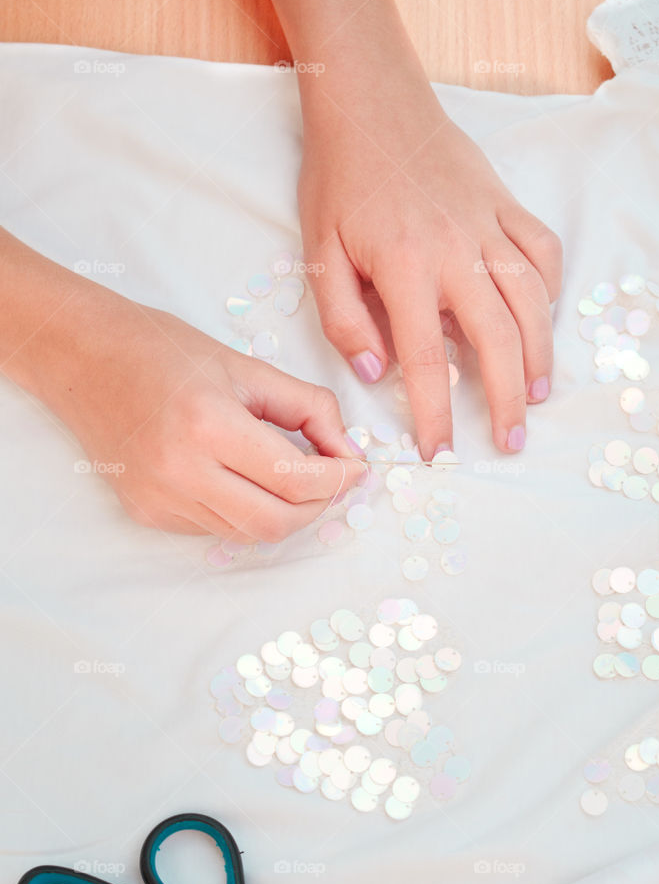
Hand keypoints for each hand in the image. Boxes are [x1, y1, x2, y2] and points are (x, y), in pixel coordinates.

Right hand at [40, 290, 363, 541]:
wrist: (79, 356)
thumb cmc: (162, 349)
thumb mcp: (245, 366)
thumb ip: (308, 408)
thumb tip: (346, 451)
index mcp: (208, 424)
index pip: (294, 478)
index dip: (338, 479)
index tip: (355, 465)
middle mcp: (180, 471)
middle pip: (276, 523)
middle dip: (316, 506)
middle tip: (329, 479)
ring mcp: (159, 499)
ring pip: (247, 534)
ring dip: (281, 511)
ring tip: (287, 475)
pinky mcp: (146, 514)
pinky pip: (214, 528)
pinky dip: (241, 510)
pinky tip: (237, 477)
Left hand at [298, 77, 562, 459]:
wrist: (372, 101)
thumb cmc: (340, 179)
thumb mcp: (318, 251)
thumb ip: (341, 318)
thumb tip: (374, 372)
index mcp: (406, 268)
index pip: (427, 360)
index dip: (435, 414)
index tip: (439, 452)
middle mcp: (457, 251)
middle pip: (497, 340)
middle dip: (507, 400)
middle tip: (511, 441)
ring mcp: (489, 225)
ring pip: (532, 301)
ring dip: (540, 355)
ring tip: (538, 395)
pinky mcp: (506, 204)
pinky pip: (543, 252)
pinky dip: (549, 290)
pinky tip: (541, 320)